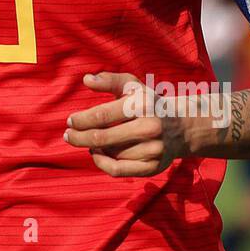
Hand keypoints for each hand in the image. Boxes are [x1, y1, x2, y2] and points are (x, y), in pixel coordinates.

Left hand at [63, 71, 188, 176]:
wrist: (181, 128)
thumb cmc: (148, 104)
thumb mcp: (132, 86)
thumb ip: (109, 80)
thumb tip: (86, 80)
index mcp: (142, 105)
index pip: (101, 115)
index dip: (80, 120)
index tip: (70, 121)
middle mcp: (149, 127)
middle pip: (101, 137)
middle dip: (78, 137)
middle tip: (68, 135)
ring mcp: (152, 150)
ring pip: (108, 153)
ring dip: (93, 148)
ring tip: (88, 141)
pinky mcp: (152, 167)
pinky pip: (117, 170)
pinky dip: (101, 163)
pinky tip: (96, 154)